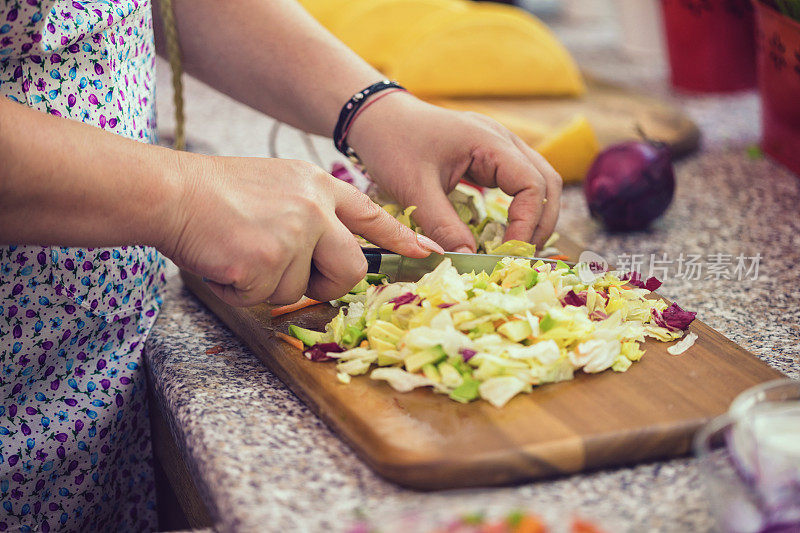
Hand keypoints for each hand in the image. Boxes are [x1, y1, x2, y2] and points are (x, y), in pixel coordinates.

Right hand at [158, 154, 442, 305]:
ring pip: (303, 290)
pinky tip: (226, 261)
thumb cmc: (214, 194)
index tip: (427, 253)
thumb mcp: (275, 186)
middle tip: (290, 274)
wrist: (169, 192)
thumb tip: (327, 256)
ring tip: (241, 252)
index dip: (400, 239)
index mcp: (317, 186)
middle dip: (328, 284)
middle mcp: (314, 207)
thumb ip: (309, 215)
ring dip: (272, 285)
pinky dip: (244, 290)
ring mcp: (294, 233)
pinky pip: (267, 298)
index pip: (371, 214)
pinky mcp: (269, 260)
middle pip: (352, 268)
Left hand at [347, 93, 561, 251]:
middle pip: (547, 183)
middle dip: (540, 222)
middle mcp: (503, 140)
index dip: (527, 223)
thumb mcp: (414, 189)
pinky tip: (503, 232)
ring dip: (534, 216)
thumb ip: (442, 225)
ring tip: (515, 248)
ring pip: (537, 182)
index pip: (532, 185)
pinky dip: (519, 208)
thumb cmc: (393, 144)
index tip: (507, 253)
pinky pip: (518, 183)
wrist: (376, 117)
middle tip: (518, 256)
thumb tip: (469, 258)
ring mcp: (498, 147)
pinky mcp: (488, 157)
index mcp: (490, 141)